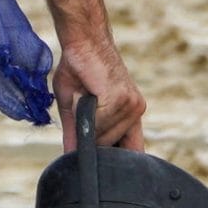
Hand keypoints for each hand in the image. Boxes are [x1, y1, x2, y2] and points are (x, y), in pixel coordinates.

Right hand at [53, 36, 144, 151]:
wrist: (82, 41)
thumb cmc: (79, 70)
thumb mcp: (75, 108)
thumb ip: (78, 134)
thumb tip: (71, 159)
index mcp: (131, 114)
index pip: (133, 152)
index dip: (116, 162)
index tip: (103, 166)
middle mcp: (136, 111)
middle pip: (108, 148)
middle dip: (90, 137)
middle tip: (81, 104)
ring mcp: (130, 105)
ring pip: (102, 137)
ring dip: (84, 121)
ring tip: (83, 94)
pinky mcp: (120, 99)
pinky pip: (96, 124)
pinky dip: (83, 112)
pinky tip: (84, 91)